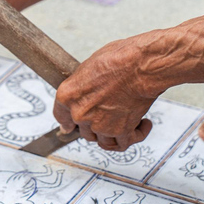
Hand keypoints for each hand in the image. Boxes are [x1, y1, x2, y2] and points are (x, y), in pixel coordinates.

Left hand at [53, 37, 156, 151]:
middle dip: (95, 123)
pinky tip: (141, 125)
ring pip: (101, 139)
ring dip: (112, 132)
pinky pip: (122, 144)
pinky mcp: (120, 131)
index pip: (61, 117)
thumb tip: (85, 91)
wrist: (140, 66)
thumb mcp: (89, 67)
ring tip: (126, 120)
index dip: (68, 123)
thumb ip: (82, 86)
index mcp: (67, 96)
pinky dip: (134, 136)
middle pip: (83, 129)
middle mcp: (80, 114)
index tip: (70, 127)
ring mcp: (99, 125)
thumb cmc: (118, 59)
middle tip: (109, 113)